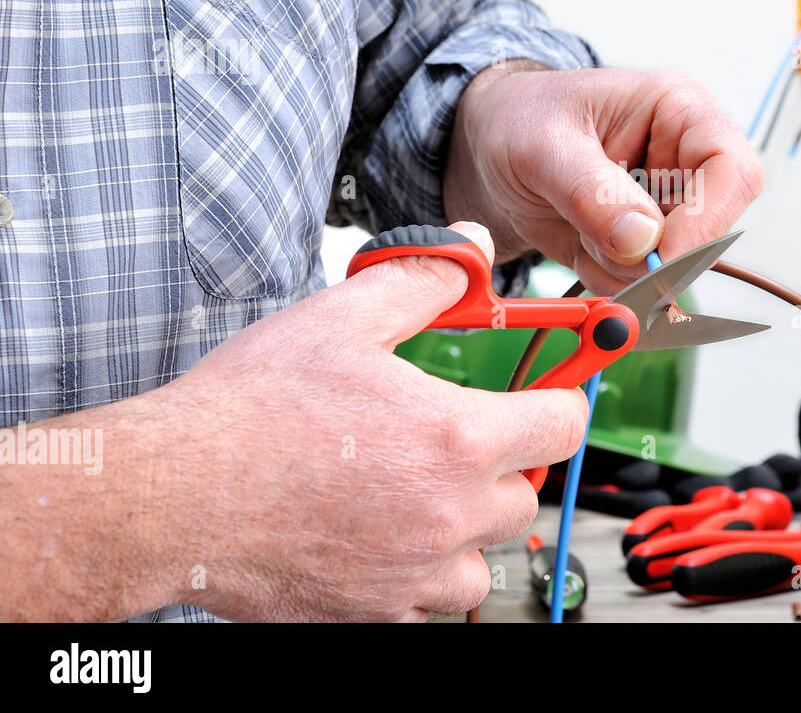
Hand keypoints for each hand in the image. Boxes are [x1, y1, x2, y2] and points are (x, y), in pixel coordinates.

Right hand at [160, 221, 585, 620]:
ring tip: (411, 491)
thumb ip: (424, 281)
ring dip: (465, 526)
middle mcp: (448, 515)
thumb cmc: (249, 413)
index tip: (544, 394)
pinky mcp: (376, 614)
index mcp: (456, 439)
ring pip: (484, 557)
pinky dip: (420, 571)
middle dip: (502, 463)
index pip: (562, 425)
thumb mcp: (342, 318)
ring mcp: (415, 575)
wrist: (172, 497)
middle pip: (524, 493)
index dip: (558, 399)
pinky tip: (375, 533)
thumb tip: (473, 252)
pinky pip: (431, 599)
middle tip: (452, 438)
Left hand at [444, 64, 762, 293]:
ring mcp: (668, 206)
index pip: (733, 170)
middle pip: (713, 228)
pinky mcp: (646, 243)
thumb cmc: (518, 121)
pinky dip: (607, 278)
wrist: (488, 149)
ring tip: (575, 228)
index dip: (708, 220)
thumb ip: (591, 192)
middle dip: (655, 255)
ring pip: (677, 266)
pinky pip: (644, 284)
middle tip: (599, 251)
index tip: (659, 257)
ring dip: (622, 268)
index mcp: (678, 111)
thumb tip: (644, 242)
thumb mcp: (542, 146)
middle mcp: (685, 159)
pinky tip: (577, 243)